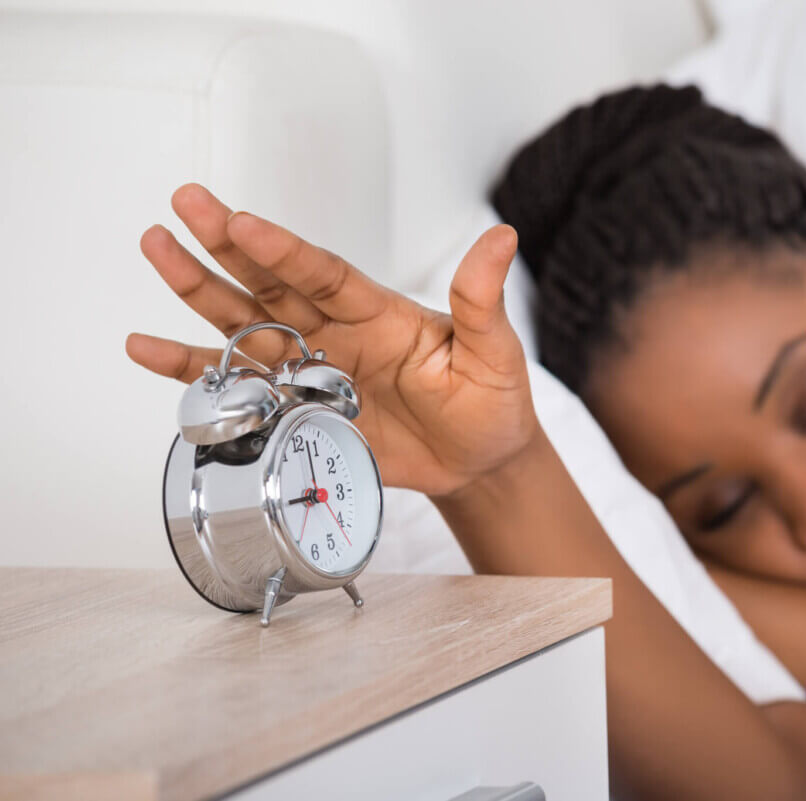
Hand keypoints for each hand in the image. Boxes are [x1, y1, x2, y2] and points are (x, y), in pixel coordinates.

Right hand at [126, 184, 536, 495]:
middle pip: (272, 284)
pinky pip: (236, 387)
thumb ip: (481, 301)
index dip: (285, 252)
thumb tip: (500, 238)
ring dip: (198, 290)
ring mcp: (310, 369)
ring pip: (243, 324)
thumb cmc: (490, 403)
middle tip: (185, 202)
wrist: (477, 462)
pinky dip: (191, 370)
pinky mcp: (296, 411)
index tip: (245, 222)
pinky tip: (147, 347)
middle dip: (226, 246)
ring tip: (156, 249)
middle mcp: (335, 332)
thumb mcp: (494, 353)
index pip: (326, 275)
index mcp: (379, 312)